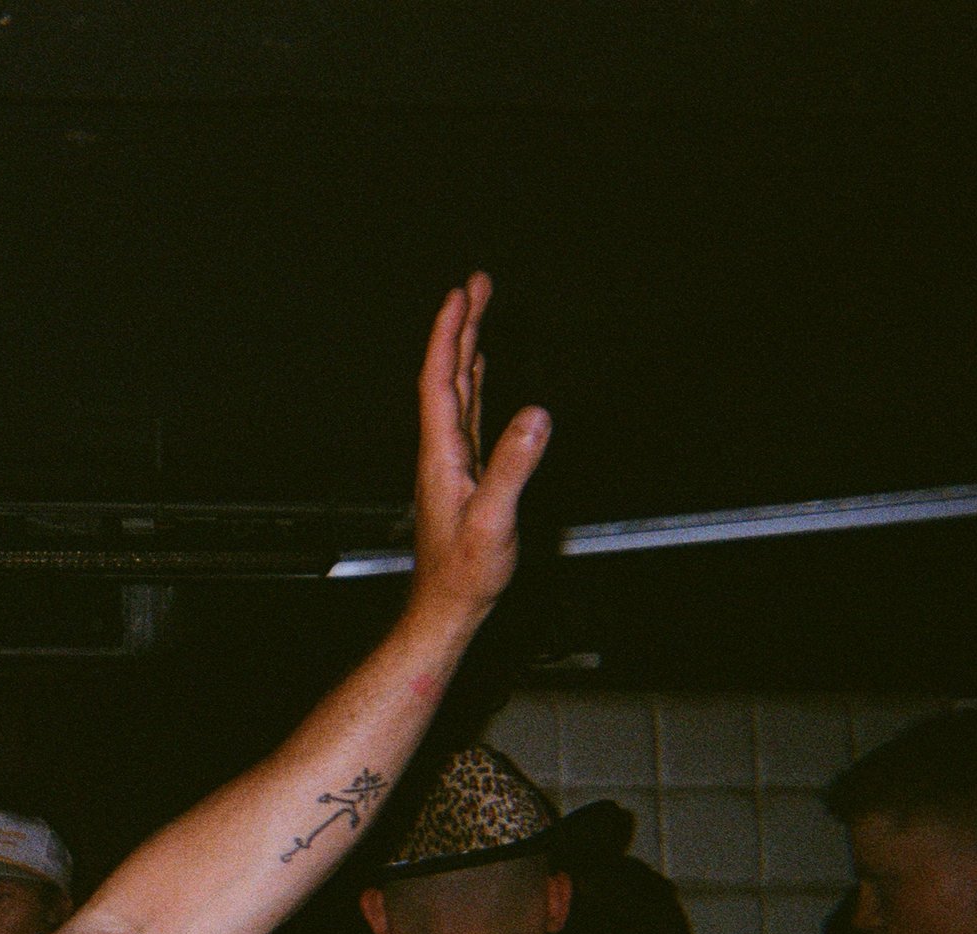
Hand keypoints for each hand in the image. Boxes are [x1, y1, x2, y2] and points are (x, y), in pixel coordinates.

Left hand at [407, 272, 551, 623]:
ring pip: (459, 389)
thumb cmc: (465, 573)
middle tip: (476, 283)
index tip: (460, 295)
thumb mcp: (493, 521)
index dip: (449, 336)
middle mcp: (442, 450)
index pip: (441, 381)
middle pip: (448, 375)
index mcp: (442, 455)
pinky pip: (469, 411)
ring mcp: (453, 459)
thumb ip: (513, 468)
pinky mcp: (466, 471)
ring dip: (468, 347)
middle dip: (462, 326)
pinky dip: (476, 381)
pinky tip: (482, 370)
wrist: (448, 606)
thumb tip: (536, 415)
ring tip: (478, 310)